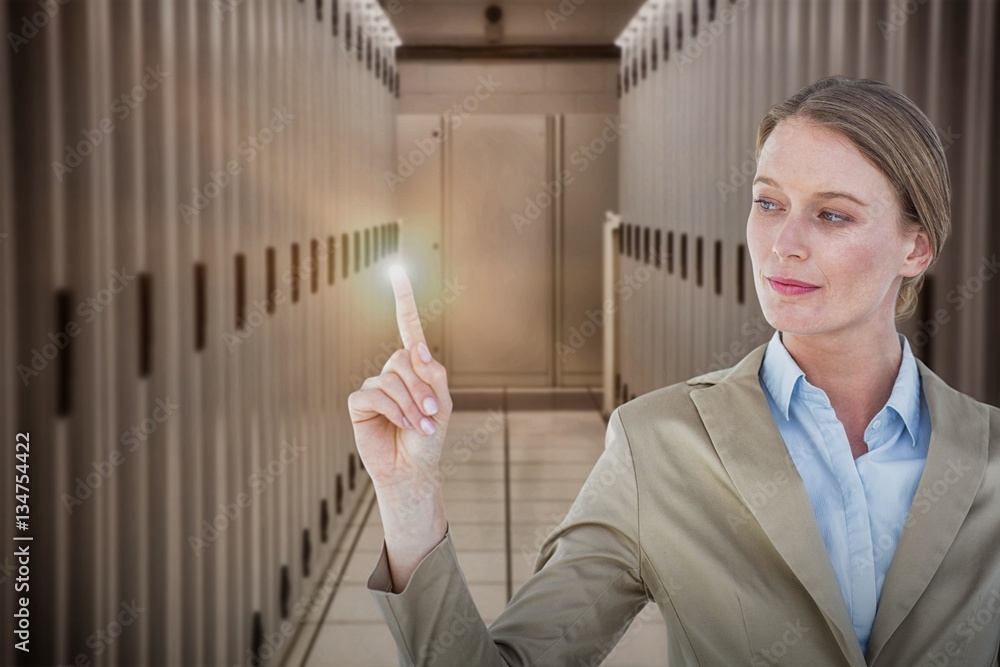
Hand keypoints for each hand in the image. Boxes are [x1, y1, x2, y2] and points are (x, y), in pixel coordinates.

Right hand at [348, 265, 452, 492]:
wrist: (412, 469)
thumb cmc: (429, 437)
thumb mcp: (443, 403)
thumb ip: (434, 373)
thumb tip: (416, 348)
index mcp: (415, 367)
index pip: (408, 328)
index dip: (403, 299)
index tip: (396, 270)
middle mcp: (393, 371)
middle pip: (404, 360)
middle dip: (421, 388)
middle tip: (431, 415)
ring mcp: (375, 386)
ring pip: (391, 379)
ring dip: (410, 405)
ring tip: (420, 426)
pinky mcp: (359, 403)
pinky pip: (374, 394)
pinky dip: (393, 411)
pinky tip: (400, 426)